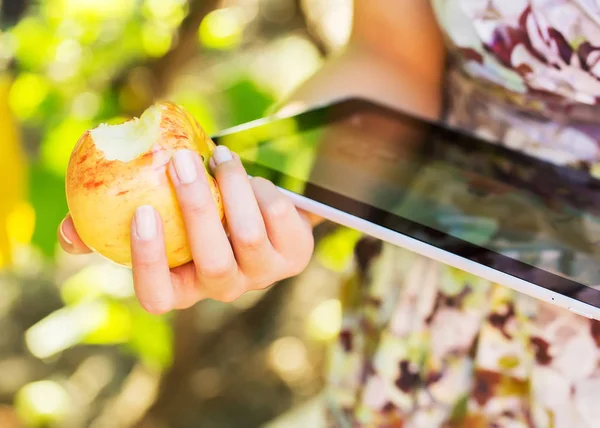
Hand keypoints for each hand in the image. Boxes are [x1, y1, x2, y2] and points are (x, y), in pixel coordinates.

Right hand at [58, 146, 314, 313]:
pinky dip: (260, 187)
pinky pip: (276, 216)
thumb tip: (66, 232)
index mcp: (186, 286)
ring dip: (231, 186)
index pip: (159, 296)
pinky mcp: (295, 255)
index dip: (148, 262)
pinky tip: (250, 176)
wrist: (260, 204)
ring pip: (248, 236)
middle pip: (213, 265)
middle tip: (180, 160)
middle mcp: (225, 288)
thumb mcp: (160, 214)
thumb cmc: (199, 209)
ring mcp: (264, 275)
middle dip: (194, 208)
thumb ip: (112, 222)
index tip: (141, 212)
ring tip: (219, 155)